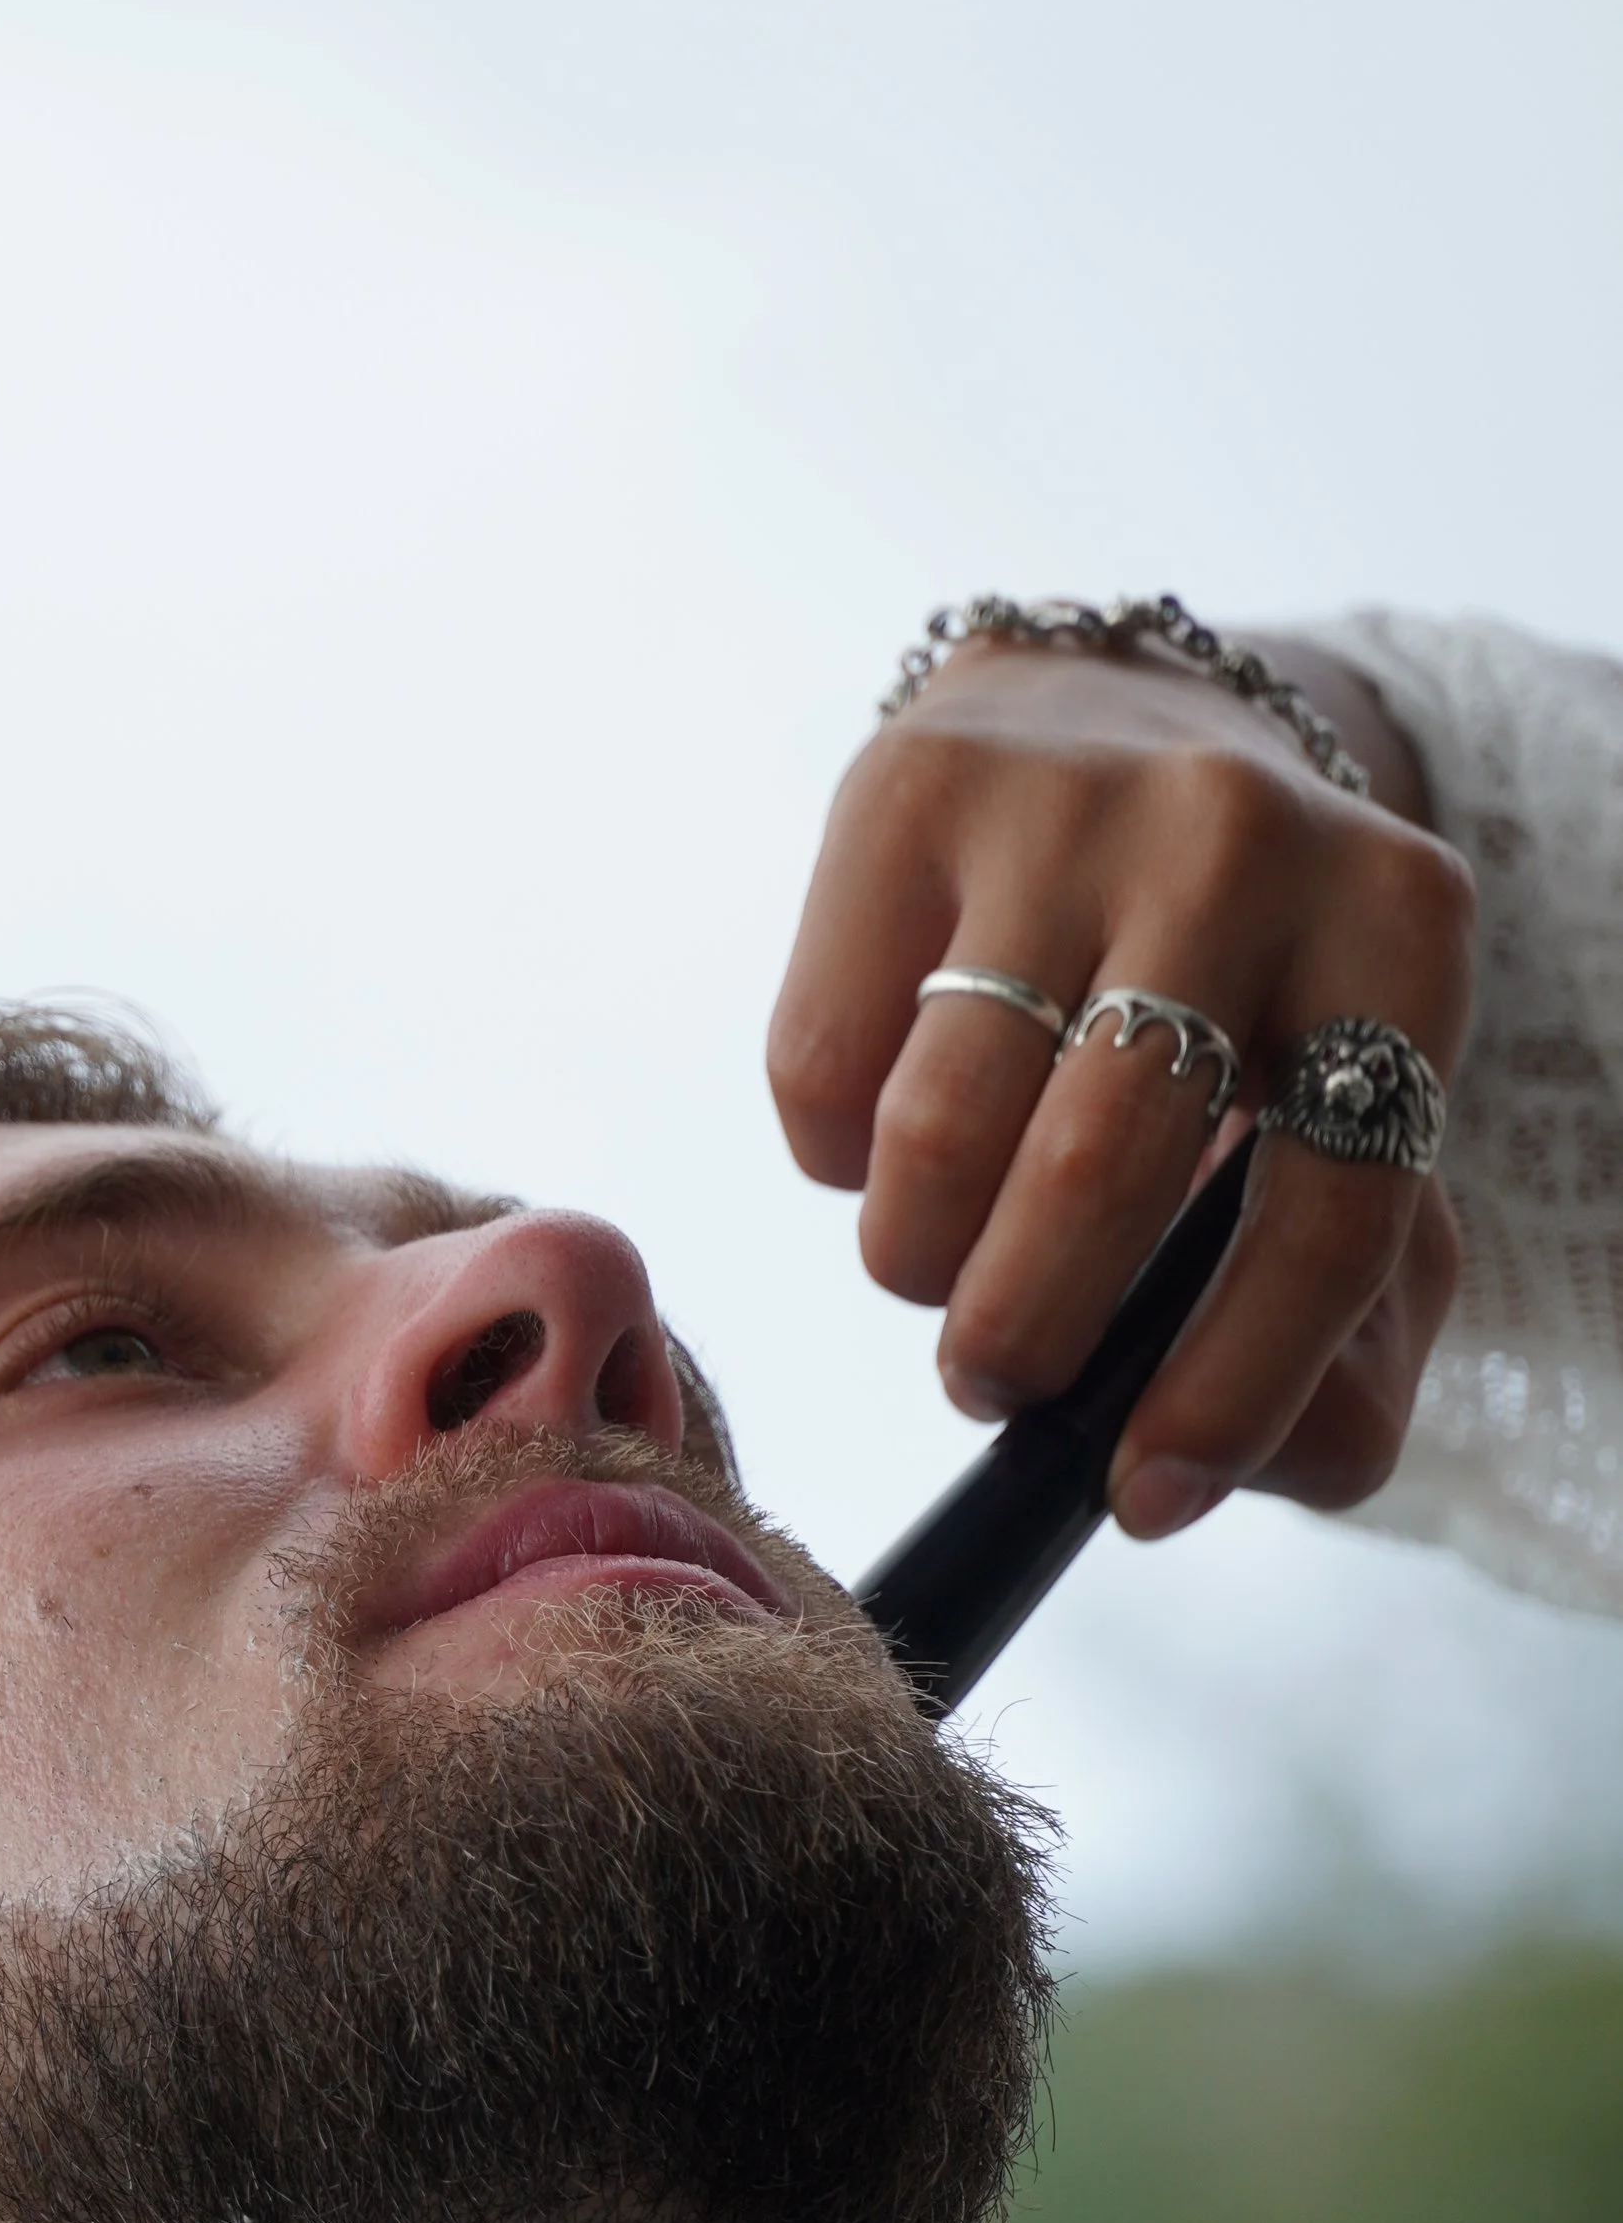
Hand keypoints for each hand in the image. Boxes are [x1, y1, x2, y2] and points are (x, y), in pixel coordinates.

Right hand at [766, 636, 1472, 1537]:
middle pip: (1100, 1178)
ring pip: (935, 1138)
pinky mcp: (903, 794)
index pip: (1329, 1212)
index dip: (1233, 1388)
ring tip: (942, 1262)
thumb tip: (1175, 1476)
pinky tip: (891, 1128)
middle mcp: (1243, 835)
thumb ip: (1336, 1335)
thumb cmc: (1238, 993)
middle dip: (1028, 1338)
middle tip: (999, 1380)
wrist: (1105, 727)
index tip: (1145, 1495)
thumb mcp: (1340, 1129)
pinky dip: (836, 1165)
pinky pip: (819, 1075)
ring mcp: (1064, 800)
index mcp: (1402, 932)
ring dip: (918, 1264)